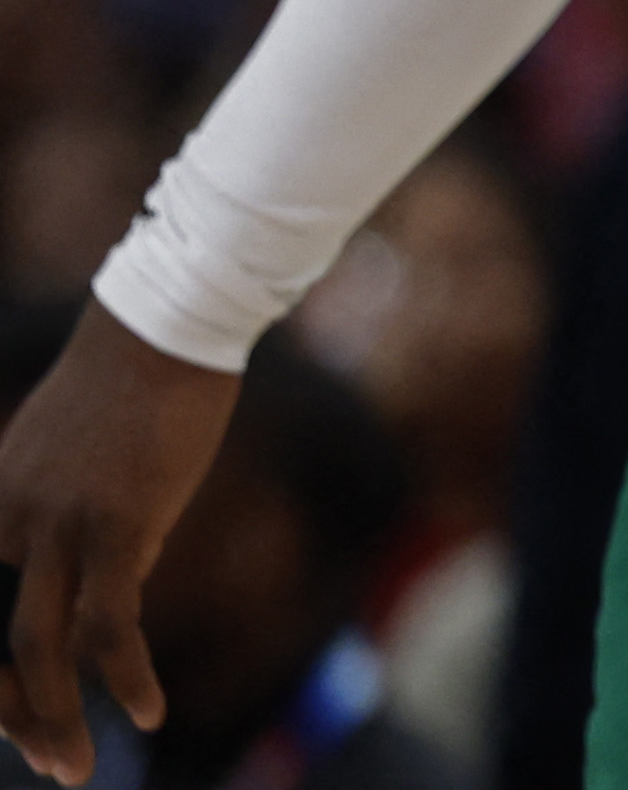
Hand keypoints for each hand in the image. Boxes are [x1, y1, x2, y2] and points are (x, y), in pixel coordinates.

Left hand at [0, 304, 239, 782]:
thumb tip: (117, 583)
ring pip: (37, 649)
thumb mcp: (77, 461)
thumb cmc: (134, 387)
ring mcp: (59, 523)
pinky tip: (146, 710)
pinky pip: (110, 623)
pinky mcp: (119, 522)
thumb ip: (74, 524)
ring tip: (76, 767)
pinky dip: (124, 676)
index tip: (15, 721)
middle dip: (14, 716)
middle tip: (50, 761)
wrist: (168, 326)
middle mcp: (9, 520)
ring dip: (52, 720)